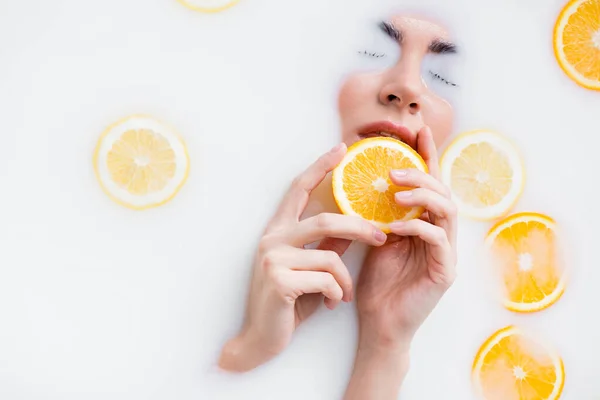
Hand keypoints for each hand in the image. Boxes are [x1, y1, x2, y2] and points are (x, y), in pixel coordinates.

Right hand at [218, 143, 386, 371]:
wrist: (259, 340)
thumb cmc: (287, 303)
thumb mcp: (309, 270)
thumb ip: (326, 246)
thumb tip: (352, 228)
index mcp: (278, 231)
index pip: (299, 190)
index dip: (319, 167)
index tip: (341, 149)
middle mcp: (272, 239)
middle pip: (326, 220)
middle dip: (360, 228)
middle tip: (383, 236)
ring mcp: (273, 259)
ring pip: (330, 256)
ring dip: (345, 279)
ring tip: (344, 294)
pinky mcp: (280, 281)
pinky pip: (326, 279)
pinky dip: (336, 293)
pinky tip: (329, 305)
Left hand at [344, 126, 456, 398]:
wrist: (380, 323)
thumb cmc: (378, 282)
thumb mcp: (377, 238)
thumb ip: (382, 213)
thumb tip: (372, 181)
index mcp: (426, 224)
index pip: (430, 184)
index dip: (427, 157)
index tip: (417, 131)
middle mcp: (441, 235)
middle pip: (444, 191)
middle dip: (422, 172)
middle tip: (395, 167)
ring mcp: (446, 253)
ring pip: (447, 210)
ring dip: (422, 195)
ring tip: (396, 189)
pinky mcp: (445, 272)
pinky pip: (438, 239)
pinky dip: (417, 226)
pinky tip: (395, 225)